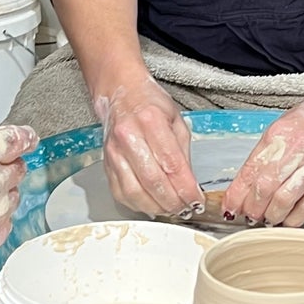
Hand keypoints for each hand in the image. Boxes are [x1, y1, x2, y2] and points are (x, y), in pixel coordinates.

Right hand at [95, 72, 201, 217]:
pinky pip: (120, 193)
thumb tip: (189, 185)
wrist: (122, 93)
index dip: (186, 188)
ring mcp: (113, 152)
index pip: (172, 164)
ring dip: (156, 207)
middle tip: (186, 210)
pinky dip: (138, 205)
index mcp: (150, 121)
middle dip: (173, 202)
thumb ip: (182, 153)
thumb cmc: (151, 105)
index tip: (197, 201)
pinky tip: (152, 204)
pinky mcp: (106, 164)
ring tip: (171, 210)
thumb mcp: (176, 121)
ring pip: (135, 192)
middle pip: (153, 181)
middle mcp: (128, 136)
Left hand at [222, 82, 303, 227]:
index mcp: (280, 135)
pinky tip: (286, 219)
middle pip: (266, 188)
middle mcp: (299, 150)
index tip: (230, 207)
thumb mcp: (282, 127)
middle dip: (252, 208)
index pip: (251, 171)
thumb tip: (246, 184)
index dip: (237, 194)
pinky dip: (294, 219)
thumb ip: (265, 154)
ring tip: (266, 219)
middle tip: (248, 216)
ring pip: (286, 201)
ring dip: (271, 216)